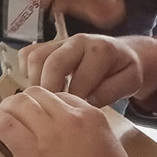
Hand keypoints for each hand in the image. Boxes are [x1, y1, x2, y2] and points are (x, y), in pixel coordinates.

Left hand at [0, 87, 134, 156]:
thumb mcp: (112, 151)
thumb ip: (94, 136)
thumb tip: (82, 138)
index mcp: (92, 116)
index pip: (62, 96)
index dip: (47, 104)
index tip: (39, 115)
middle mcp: (69, 117)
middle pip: (38, 94)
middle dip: (25, 102)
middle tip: (16, 115)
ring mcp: (48, 132)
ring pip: (19, 103)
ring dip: (6, 107)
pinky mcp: (29, 150)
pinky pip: (3, 123)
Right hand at [18, 34, 143, 106]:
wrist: (121, 52)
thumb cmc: (124, 70)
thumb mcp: (130, 82)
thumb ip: (112, 91)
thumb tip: (88, 101)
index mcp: (101, 50)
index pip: (80, 77)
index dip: (76, 99)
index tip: (76, 115)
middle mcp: (78, 41)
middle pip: (53, 63)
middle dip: (51, 91)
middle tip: (53, 111)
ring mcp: (60, 42)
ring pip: (36, 57)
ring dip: (36, 82)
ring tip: (45, 101)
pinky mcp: (48, 45)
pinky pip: (27, 54)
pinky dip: (26, 72)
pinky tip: (39, 87)